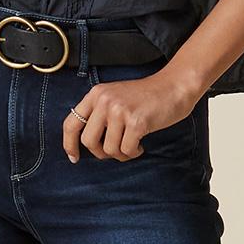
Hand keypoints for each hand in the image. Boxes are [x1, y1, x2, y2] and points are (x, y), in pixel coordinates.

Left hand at [63, 68, 197, 163]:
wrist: (174, 86)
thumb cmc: (146, 96)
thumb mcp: (115, 96)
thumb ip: (99, 113)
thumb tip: (87, 143)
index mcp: (96, 95)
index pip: (71, 123)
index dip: (69, 144)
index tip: (74, 157)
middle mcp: (105, 101)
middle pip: (88, 141)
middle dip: (100, 153)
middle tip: (114, 151)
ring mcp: (120, 111)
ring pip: (109, 149)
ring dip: (121, 153)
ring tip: (132, 145)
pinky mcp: (136, 122)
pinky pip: (127, 150)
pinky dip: (134, 152)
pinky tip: (141, 144)